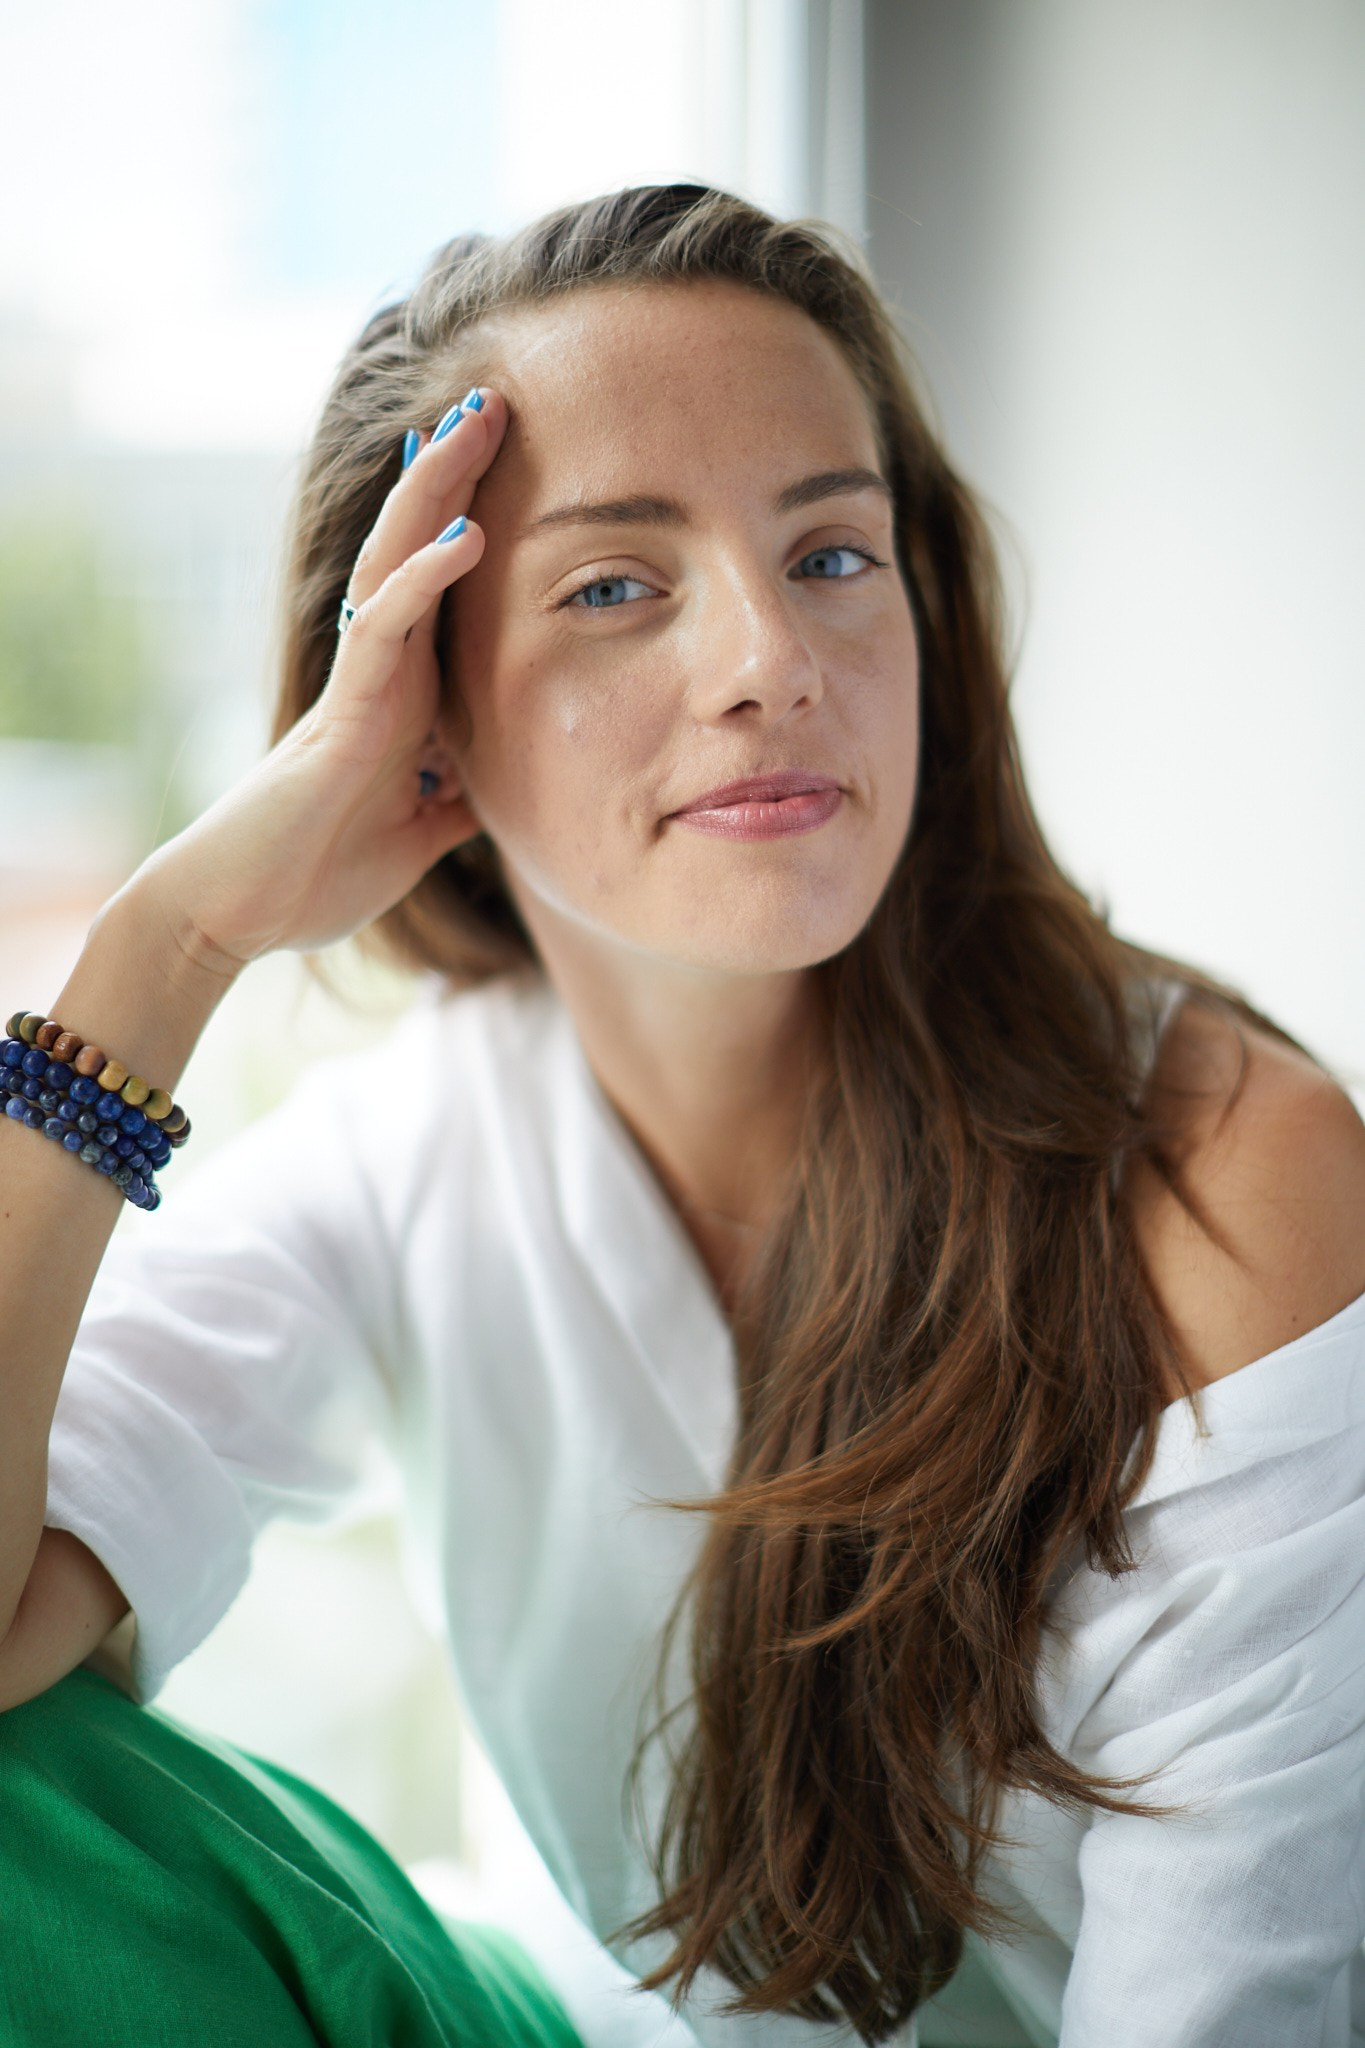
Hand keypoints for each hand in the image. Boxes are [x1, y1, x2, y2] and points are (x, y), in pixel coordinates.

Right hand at [138, 390, 508, 970]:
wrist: (246, 914)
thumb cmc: (319, 873)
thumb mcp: (419, 835)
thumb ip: (456, 801)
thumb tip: (499, 793)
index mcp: (406, 690)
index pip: (442, 584)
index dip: (470, 518)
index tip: (511, 461)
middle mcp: (382, 670)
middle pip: (419, 545)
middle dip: (454, 472)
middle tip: (492, 398)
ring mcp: (359, 682)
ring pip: (397, 560)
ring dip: (439, 489)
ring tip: (477, 420)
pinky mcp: (341, 710)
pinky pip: (386, 629)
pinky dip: (426, 579)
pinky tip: (465, 535)